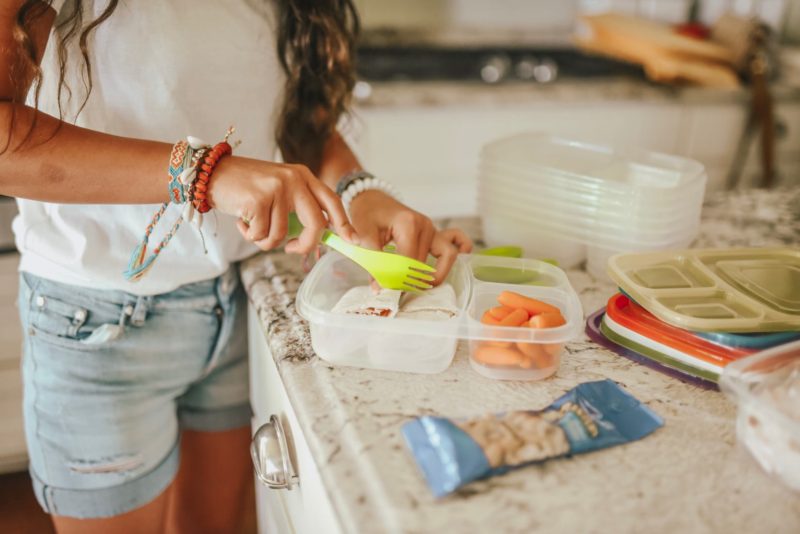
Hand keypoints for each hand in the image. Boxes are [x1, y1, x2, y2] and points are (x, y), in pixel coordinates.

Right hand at [208, 157, 357, 253]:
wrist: (211, 173)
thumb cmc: (245, 187)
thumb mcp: (279, 189)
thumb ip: (298, 207)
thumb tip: (320, 235)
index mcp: (303, 176)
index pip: (331, 200)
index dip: (344, 222)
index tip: (353, 240)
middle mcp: (294, 179)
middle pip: (316, 224)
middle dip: (306, 244)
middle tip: (292, 249)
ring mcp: (277, 188)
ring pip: (281, 235)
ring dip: (264, 240)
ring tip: (251, 224)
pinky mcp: (259, 200)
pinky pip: (261, 235)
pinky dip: (249, 235)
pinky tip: (241, 220)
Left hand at [348, 190, 472, 284]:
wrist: (373, 198)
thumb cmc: (368, 213)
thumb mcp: (364, 234)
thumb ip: (373, 261)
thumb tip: (380, 288)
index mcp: (409, 224)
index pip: (409, 261)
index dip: (399, 278)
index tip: (387, 289)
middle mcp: (426, 226)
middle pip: (425, 263)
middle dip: (413, 280)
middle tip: (398, 291)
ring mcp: (433, 229)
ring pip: (444, 258)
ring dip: (433, 274)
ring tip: (417, 285)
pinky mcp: (434, 233)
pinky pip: (455, 244)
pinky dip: (454, 256)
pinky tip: (447, 266)